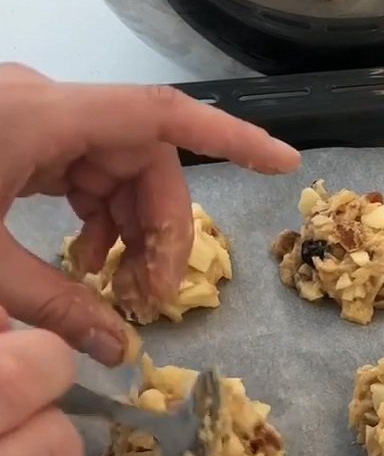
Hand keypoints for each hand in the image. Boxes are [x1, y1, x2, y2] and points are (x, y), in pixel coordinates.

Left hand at [0, 63, 300, 365]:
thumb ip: (51, 304)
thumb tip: (116, 351)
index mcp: (38, 117)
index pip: (161, 116)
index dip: (232, 138)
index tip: (286, 165)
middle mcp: (45, 104)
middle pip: (144, 158)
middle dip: (161, 230)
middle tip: (155, 303)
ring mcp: (30, 114)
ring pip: (117, 166)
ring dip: (129, 229)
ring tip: (119, 290)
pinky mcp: (16, 130)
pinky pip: (81, 168)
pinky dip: (94, 215)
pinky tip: (84, 260)